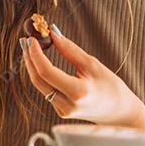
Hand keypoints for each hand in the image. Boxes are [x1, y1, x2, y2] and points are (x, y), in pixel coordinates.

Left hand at [21, 26, 144, 128]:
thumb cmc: (110, 86)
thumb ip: (70, 50)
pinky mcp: (60, 111)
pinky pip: (46, 90)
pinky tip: (39, 61)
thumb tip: (53, 33)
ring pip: (39, 86)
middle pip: (38, 80)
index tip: (31, 39)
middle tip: (25, 40)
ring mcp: (62, 110)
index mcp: (78, 92)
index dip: (36, 54)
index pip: (47, 72)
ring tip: (29, 47)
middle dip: (29, 58)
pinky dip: (41, 74)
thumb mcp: (92, 65)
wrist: (119, 112)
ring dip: (32, 65)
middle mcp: (67, 104)